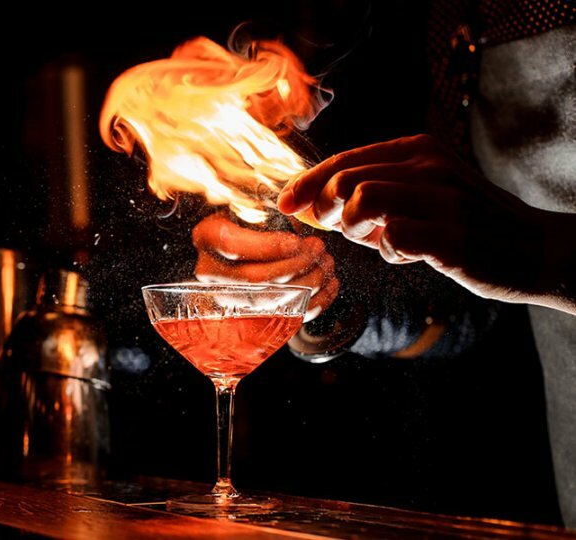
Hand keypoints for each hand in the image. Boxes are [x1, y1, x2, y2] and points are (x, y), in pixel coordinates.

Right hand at [192, 212, 339, 320]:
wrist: (242, 238)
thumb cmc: (248, 214)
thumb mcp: (248, 200)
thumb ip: (262, 204)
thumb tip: (294, 207)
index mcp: (207, 236)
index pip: (232, 247)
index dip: (268, 247)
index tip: (295, 241)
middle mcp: (211, 271)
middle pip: (254, 278)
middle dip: (295, 264)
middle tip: (318, 248)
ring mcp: (229, 295)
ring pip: (272, 299)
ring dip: (309, 282)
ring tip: (326, 262)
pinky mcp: (251, 312)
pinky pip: (285, 316)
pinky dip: (315, 303)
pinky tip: (329, 284)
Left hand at [277, 134, 575, 313]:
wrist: (538, 248)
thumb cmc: (469, 224)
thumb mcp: (425, 193)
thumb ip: (375, 194)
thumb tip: (310, 204)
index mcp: (419, 150)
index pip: (346, 159)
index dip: (308, 182)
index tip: (285, 203)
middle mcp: (430, 166)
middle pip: (346, 178)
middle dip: (323, 208)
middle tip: (334, 228)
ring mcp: (442, 199)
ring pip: (362, 199)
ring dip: (353, 227)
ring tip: (375, 239)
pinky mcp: (452, 235)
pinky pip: (392, 237)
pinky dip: (389, 252)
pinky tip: (408, 256)